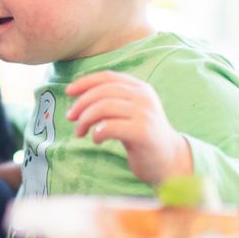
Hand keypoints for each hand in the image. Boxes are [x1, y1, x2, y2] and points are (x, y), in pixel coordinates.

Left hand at [65, 70, 192, 185]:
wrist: (169, 160)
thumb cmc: (141, 135)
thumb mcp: (129, 111)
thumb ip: (111, 99)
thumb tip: (77, 94)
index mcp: (140, 88)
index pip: (108, 77)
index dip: (85, 82)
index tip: (68, 92)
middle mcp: (143, 97)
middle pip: (102, 92)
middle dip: (81, 104)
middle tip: (70, 118)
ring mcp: (145, 113)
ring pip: (103, 107)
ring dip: (85, 120)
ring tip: (80, 132)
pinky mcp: (142, 132)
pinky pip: (109, 127)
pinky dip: (96, 133)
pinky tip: (96, 139)